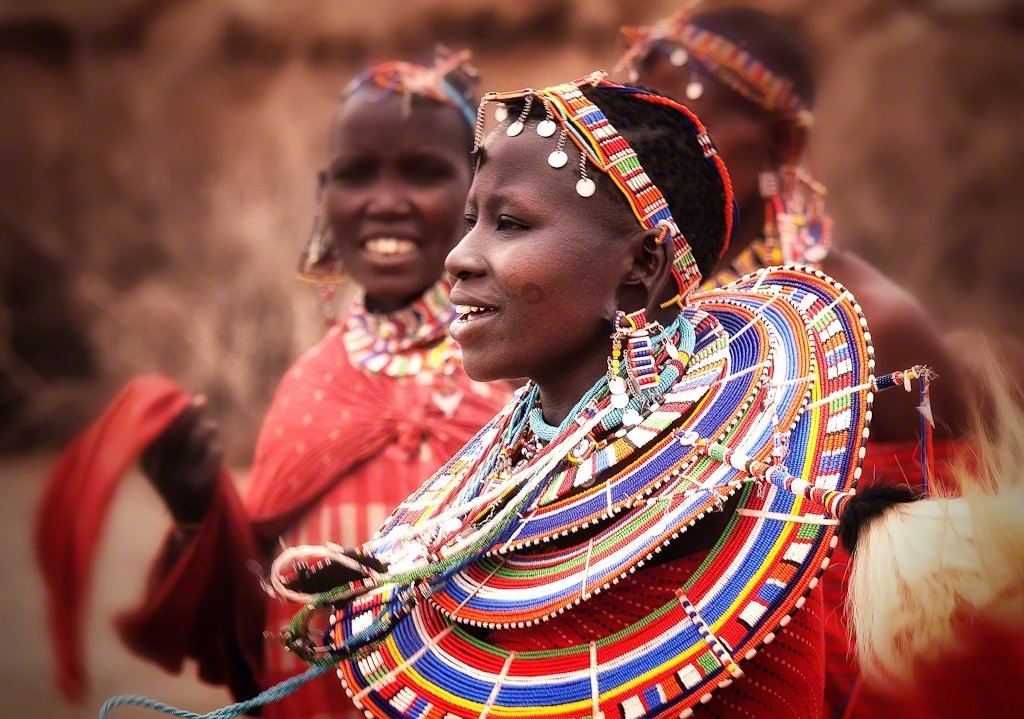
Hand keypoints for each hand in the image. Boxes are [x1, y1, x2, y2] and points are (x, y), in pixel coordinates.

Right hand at [140, 396, 222, 524]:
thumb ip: (171, 434)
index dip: (171, 411)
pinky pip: (213, 453)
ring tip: (211, 428)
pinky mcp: (200, 484)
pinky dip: (217, 447)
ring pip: (197, 440)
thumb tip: (187, 401)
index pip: (157, 431)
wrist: (190, 514)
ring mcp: (180, 479)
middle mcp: (160, 471)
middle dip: (190, 413)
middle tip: (202, 400)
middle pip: (176, 433)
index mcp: (147, 462)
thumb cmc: (179, 476)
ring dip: (207, 429)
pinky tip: (215, 451)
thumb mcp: (165, 459)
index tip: (182, 397)